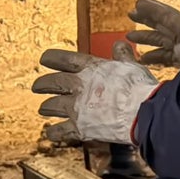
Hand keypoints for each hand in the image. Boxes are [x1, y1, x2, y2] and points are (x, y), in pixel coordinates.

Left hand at [31, 41, 157, 143]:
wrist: (142, 113)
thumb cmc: (139, 88)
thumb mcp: (131, 66)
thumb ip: (122, 56)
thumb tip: (119, 45)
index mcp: (90, 68)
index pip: (63, 59)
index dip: (51, 58)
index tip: (44, 59)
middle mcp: (78, 86)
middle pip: (52, 83)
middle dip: (42, 84)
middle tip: (36, 86)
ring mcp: (76, 108)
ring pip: (51, 106)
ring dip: (46, 107)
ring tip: (43, 109)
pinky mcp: (79, 128)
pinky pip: (60, 131)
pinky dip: (54, 133)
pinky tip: (51, 133)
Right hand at [126, 0, 179, 66]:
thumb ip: (162, 15)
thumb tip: (139, 1)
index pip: (164, 14)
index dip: (150, 8)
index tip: (137, 2)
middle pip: (161, 26)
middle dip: (146, 20)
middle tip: (130, 15)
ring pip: (161, 42)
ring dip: (146, 39)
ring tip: (130, 37)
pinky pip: (166, 58)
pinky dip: (154, 57)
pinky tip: (142, 59)